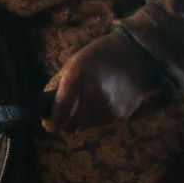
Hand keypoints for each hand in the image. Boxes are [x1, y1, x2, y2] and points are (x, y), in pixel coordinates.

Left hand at [45, 31, 164, 134]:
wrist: (139, 55)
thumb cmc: (100, 56)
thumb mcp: (73, 63)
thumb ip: (57, 86)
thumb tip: (44, 107)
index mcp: (77, 79)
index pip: (60, 113)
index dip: (52, 123)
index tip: (49, 124)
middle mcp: (93, 96)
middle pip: (70, 126)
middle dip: (64, 122)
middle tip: (65, 113)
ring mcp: (108, 108)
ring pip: (84, 126)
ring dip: (80, 119)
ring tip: (88, 100)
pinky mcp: (120, 115)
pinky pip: (99, 123)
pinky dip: (95, 116)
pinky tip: (102, 100)